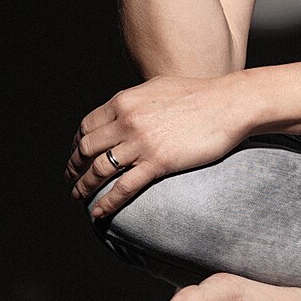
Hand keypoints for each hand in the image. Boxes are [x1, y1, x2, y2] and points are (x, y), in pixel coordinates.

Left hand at [66, 75, 244, 218]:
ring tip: (78, 197)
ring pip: (99, 170)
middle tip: (71, 179)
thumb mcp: (158, 88)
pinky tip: (98, 212)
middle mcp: (127, 121)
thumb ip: (135, 100)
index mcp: (124, 102)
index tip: (76, 156)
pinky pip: (123, 187)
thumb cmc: (199, 95)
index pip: (86, 126)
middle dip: (74, 167)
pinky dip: (106, 202)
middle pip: (86, 149)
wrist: (229, 104)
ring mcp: (141, 143)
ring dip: (83, 186)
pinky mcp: (158, 162)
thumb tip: (122, 110)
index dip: (76, 144)